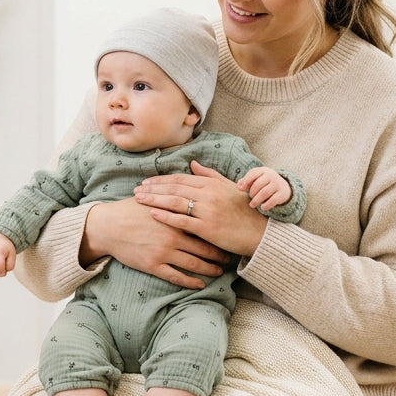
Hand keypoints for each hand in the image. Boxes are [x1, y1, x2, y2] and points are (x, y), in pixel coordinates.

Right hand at [81, 198, 227, 289]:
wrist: (108, 226)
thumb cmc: (129, 210)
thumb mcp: (152, 198)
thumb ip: (172, 197)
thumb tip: (187, 191)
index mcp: (175, 217)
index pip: (203, 225)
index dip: (218, 232)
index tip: (228, 235)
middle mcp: (173, 236)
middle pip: (204, 247)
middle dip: (219, 253)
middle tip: (229, 257)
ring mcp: (164, 252)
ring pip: (194, 264)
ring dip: (210, 269)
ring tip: (219, 271)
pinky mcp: (153, 265)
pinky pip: (177, 276)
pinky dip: (191, 282)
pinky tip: (200, 284)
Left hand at [134, 160, 269, 257]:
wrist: (259, 232)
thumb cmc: (244, 209)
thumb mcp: (228, 187)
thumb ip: (209, 175)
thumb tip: (192, 164)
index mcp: (211, 184)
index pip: (180, 179)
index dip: (161, 180)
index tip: (146, 182)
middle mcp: (208, 195)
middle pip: (174, 189)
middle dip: (153, 189)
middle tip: (136, 190)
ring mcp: (207, 211)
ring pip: (175, 202)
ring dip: (154, 200)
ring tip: (139, 199)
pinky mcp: (207, 228)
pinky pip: (182, 221)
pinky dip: (166, 217)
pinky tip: (152, 214)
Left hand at [236, 166, 291, 210]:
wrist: (283, 186)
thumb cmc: (265, 183)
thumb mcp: (256, 179)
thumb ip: (246, 181)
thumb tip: (239, 187)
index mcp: (263, 170)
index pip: (253, 173)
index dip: (245, 181)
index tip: (241, 189)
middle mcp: (271, 175)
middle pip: (258, 184)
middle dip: (252, 192)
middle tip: (250, 197)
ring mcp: (277, 184)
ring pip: (264, 192)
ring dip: (256, 200)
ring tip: (252, 204)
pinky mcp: (282, 193)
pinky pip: (273, 200)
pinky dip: (266, 205)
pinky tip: (262, 207)